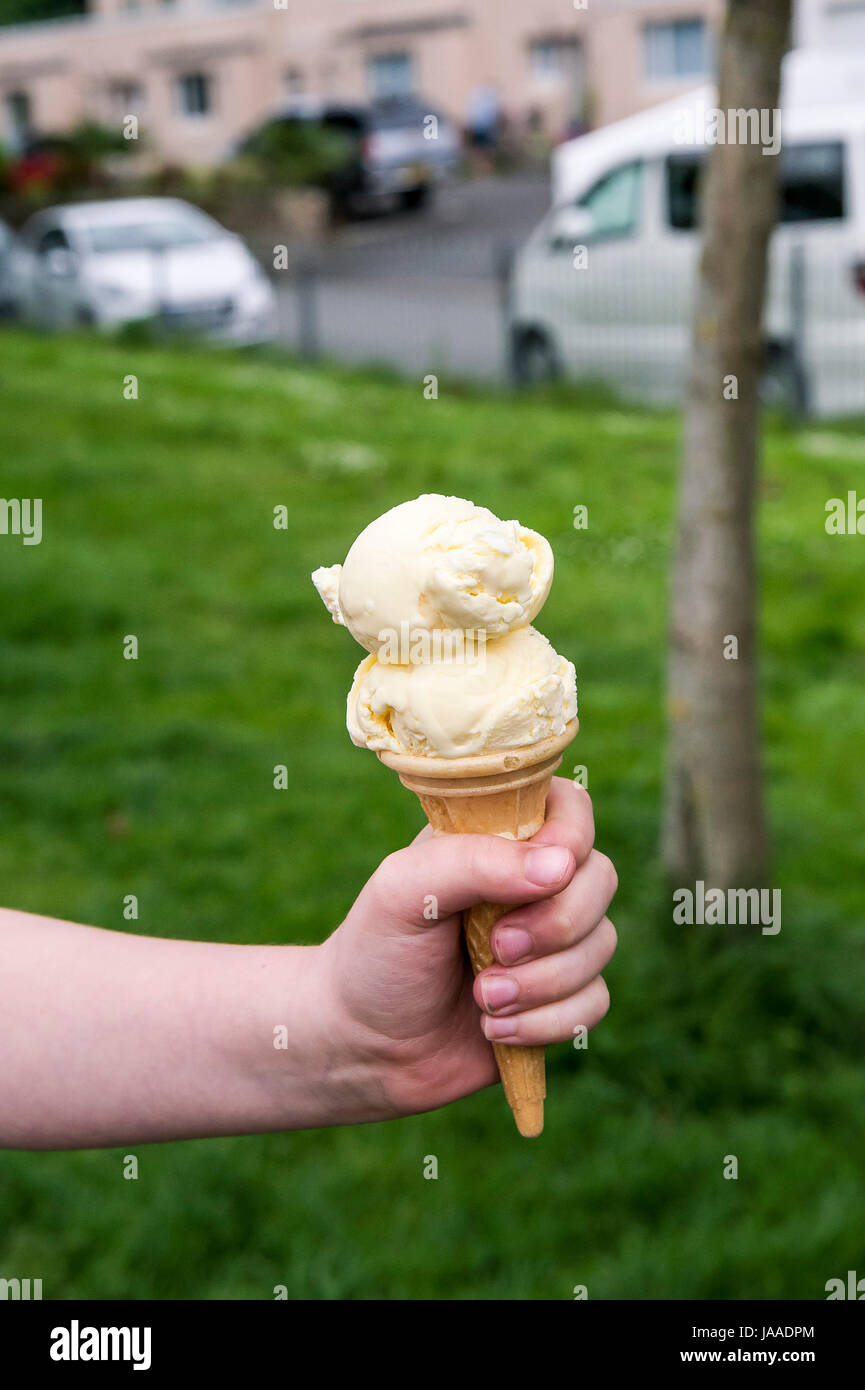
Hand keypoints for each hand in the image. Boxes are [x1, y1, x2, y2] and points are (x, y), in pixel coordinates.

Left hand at [321, 779, 617, 1120]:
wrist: (364, 1046)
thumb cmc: (377, 953)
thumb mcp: (404, 891)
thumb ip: (473, 862)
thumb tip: (561, 866)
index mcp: (496, 839)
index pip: (569, 808)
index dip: (571, 839)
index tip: (543, 875)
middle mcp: (532, 883)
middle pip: (601, 878)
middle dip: (556, 924)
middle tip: (497, 947)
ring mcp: (551, 942)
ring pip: (601, 945)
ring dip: (542, 983)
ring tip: (482, 999)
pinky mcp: (559, 999)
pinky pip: (594, 1002)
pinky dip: (547, 1022)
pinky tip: (495, 1029)